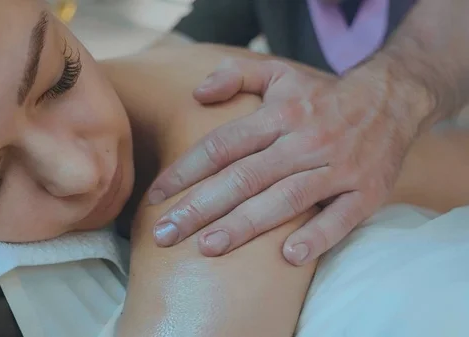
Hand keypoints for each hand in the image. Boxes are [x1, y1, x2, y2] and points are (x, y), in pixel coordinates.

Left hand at [148, 57, 422, 264]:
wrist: (392, 100)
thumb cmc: (321, 95)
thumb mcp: (279, 72)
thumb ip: (236, 74)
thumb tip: (198, 92)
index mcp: (280, 114)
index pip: (223, 145)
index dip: (186, 170)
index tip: (156, 196)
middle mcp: (304, 140)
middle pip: (244, 177)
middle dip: (200, 208)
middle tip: (164, 234)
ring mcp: (337, 167)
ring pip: (285, 199)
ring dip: (245, 225)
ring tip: (207, 247)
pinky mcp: (366, 191)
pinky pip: (341, 217)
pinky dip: (318, 236)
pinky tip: (289, 257)